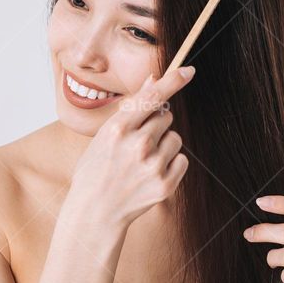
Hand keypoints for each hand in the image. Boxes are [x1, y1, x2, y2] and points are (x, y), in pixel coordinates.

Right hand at [62, 66, 196, 229]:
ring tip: (142, 161)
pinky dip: (171, 164)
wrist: (95, 212)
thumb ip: (131, 109)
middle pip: (166, 116)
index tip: (189, 71)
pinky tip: (151, 174)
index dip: (173, 81)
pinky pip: (182, 160)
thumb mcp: (104, 135)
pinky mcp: (165, 184)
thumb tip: (153, 80)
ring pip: (175, 138)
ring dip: (164, 145)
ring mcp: (153, 166)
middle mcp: (137, 145)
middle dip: (156, 125)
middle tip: (137, 144)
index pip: (151, 97)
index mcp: (118, 129)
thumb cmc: (96, 169)